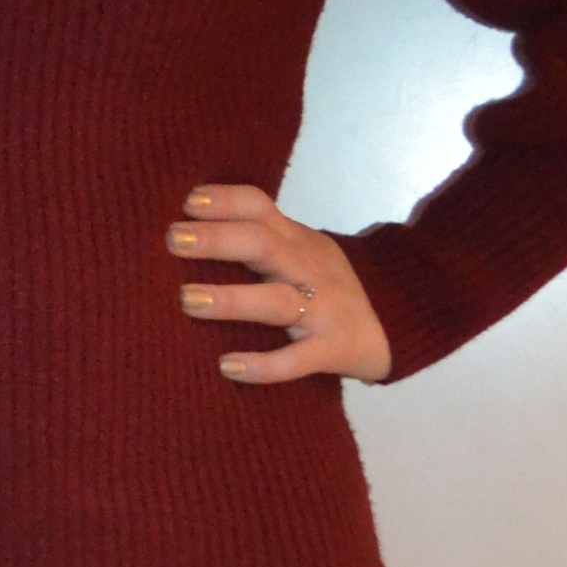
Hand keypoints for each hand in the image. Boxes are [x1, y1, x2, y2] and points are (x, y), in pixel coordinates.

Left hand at [165, 187, 391, 385]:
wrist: (393, 324)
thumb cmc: (323, 285)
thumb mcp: (299, 251)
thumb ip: (258, 238)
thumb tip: (187, 229)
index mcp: (295, 240)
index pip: (260, 208)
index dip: (225, 200)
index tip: (187, 202)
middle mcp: (307, 269)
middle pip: (263, 244)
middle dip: (217, 239)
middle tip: (173, 240)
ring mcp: (321, 311)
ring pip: (276, 302)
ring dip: (231, 299)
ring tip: (187, 299)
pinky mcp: (330, 350)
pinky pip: (296, 361)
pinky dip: (263, 365)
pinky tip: (228, 366)